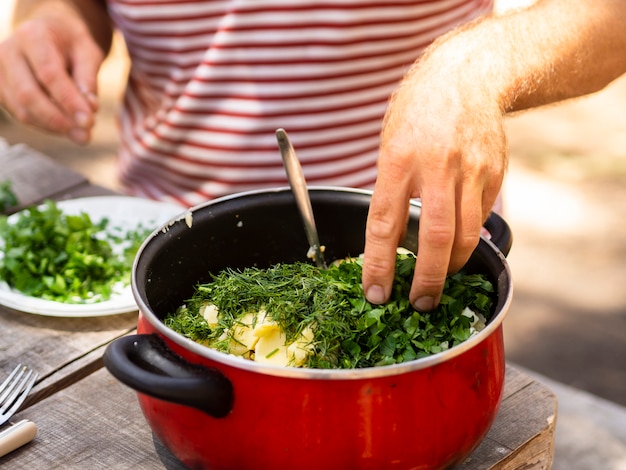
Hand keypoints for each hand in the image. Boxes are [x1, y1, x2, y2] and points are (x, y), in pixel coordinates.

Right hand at [0, 3, 103, 143]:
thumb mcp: (88, 53)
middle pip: (28, 94)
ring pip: (22, 109)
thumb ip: (88, 79)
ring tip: (80, 134)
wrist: (49, 33)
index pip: (49, 74)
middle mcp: (9, 51)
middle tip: (85, 135)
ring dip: (53, 127)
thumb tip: (89, 109)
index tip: (89, 121)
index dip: (68, 101)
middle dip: (58, 119)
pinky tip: (65, 127)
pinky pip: (20, 115)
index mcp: (33, 36)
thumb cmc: (71, 44)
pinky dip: (45, 126)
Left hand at [362, 51, 506, 310]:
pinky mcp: (494, 173)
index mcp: (397, 160)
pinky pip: (480, 218)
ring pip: (465, 235)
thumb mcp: (389, 144)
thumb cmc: (416, 113)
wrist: (465, 76)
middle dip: (427, 279)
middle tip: (419, 304)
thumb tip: (390, 241)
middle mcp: (436, 167)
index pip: (384, 224)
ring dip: (452, 267)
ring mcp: (471, 170)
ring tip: (439, 281)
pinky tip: (457, 243)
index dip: (378, 265)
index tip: (375, 294)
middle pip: (434, 238)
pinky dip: (468, 237)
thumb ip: (391, 190)